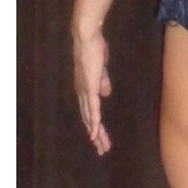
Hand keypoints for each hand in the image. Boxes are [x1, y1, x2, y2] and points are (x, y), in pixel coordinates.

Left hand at [72, 29, 112, 154]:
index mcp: (84, 89)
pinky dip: (93, 122)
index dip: (95, 124)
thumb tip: (106, 94)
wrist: (87, 38)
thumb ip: (103, 82)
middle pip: (89, 118)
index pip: (90, 111)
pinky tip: (94, 133)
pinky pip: (92, 108)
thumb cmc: (94, 49)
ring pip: (90, 117)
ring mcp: (84, 91)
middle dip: (96, 135)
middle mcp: (81, 93)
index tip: (100, 137)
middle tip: (102, 149)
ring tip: (101, 146)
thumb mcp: (100, 69)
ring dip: (96, 133)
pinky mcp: (89, 88)